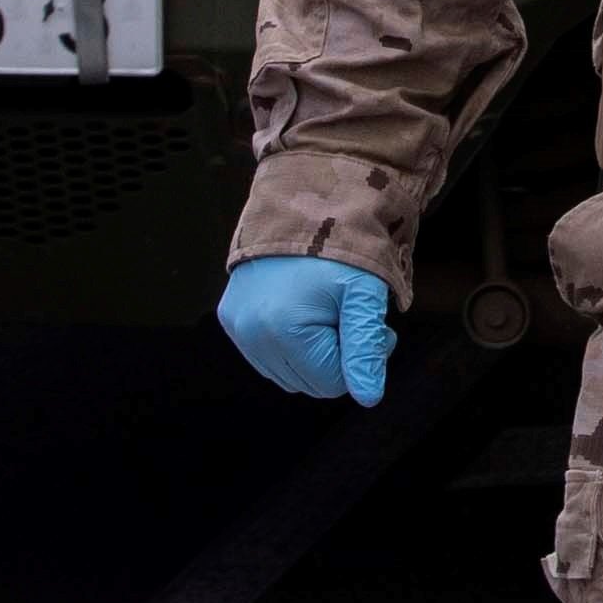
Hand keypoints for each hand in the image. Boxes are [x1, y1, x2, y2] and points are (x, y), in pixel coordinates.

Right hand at [217, 254, 394, 401]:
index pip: (332, 382)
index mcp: (283, 328)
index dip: (360, 355)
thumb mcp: (363, 294)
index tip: (372, 323)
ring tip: (325, 308)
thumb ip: (365, 347)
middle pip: (308, 381)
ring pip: (288, 373)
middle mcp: (251, 332)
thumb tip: (368, 398)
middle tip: (348, 313)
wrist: (301, 204)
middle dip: (336, 354)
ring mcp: (236, 326)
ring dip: (313, 350)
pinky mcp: (230, 318)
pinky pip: (268, 356)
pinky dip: (290, 342)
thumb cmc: (340, 249)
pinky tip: (302, 307)